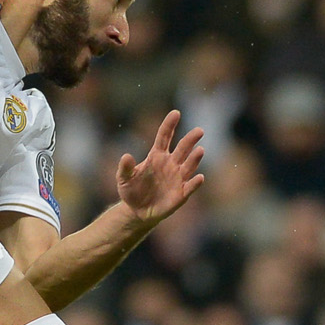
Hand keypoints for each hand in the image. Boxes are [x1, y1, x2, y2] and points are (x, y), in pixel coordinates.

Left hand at [116, 110, 204, 226]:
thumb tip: (126, 156)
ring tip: (200, 150)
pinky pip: (190, 187)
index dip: (170, 125)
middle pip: (182, 148)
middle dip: (190, 139)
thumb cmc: (131, 191)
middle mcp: (171, 164)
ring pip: (189, 165)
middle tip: (199, 131)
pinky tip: (199, 178)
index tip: (176, 113)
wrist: (137, 211)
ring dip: (194, 158)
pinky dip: (195, 183)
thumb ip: (125, 168)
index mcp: (157, 156)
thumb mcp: (124, 179)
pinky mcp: (181, 194)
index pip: (165, 137)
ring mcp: (177, 178)